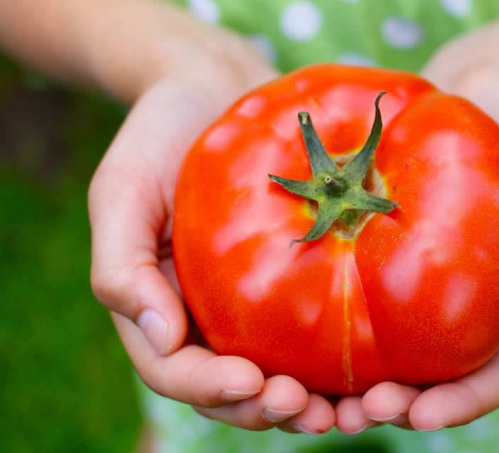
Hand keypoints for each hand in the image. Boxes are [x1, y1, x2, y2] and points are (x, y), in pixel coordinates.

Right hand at [88, 42, 336, 433]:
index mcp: (161, 308)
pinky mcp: (300, 279)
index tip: (253, 383)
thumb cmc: (159, 136)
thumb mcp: (122, 190)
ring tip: (350, 411)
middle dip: (269, 410)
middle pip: (235, 390)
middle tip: (312, 411)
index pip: (177, 371)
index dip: (211, 390)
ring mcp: (255, 303)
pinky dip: (340, 362)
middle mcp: (209, 317)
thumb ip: (122, 264)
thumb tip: (159, 337)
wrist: (216, 88)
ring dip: (311, 403)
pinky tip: (375, 371)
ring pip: (281, 374)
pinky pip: (318, 331)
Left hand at [333, 24, 498, 432]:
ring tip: (321, 401)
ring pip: (391, 352)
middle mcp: (469, 308)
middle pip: (435, 378)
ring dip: (358, 387)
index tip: (416, 417)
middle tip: (355, 414)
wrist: (486, 89)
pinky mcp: (387, 253)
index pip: (494, 375)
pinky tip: (298, 339)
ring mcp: (424, 283)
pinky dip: (335, 326)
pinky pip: (358, 295)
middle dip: (398, 409)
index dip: (460, 405)